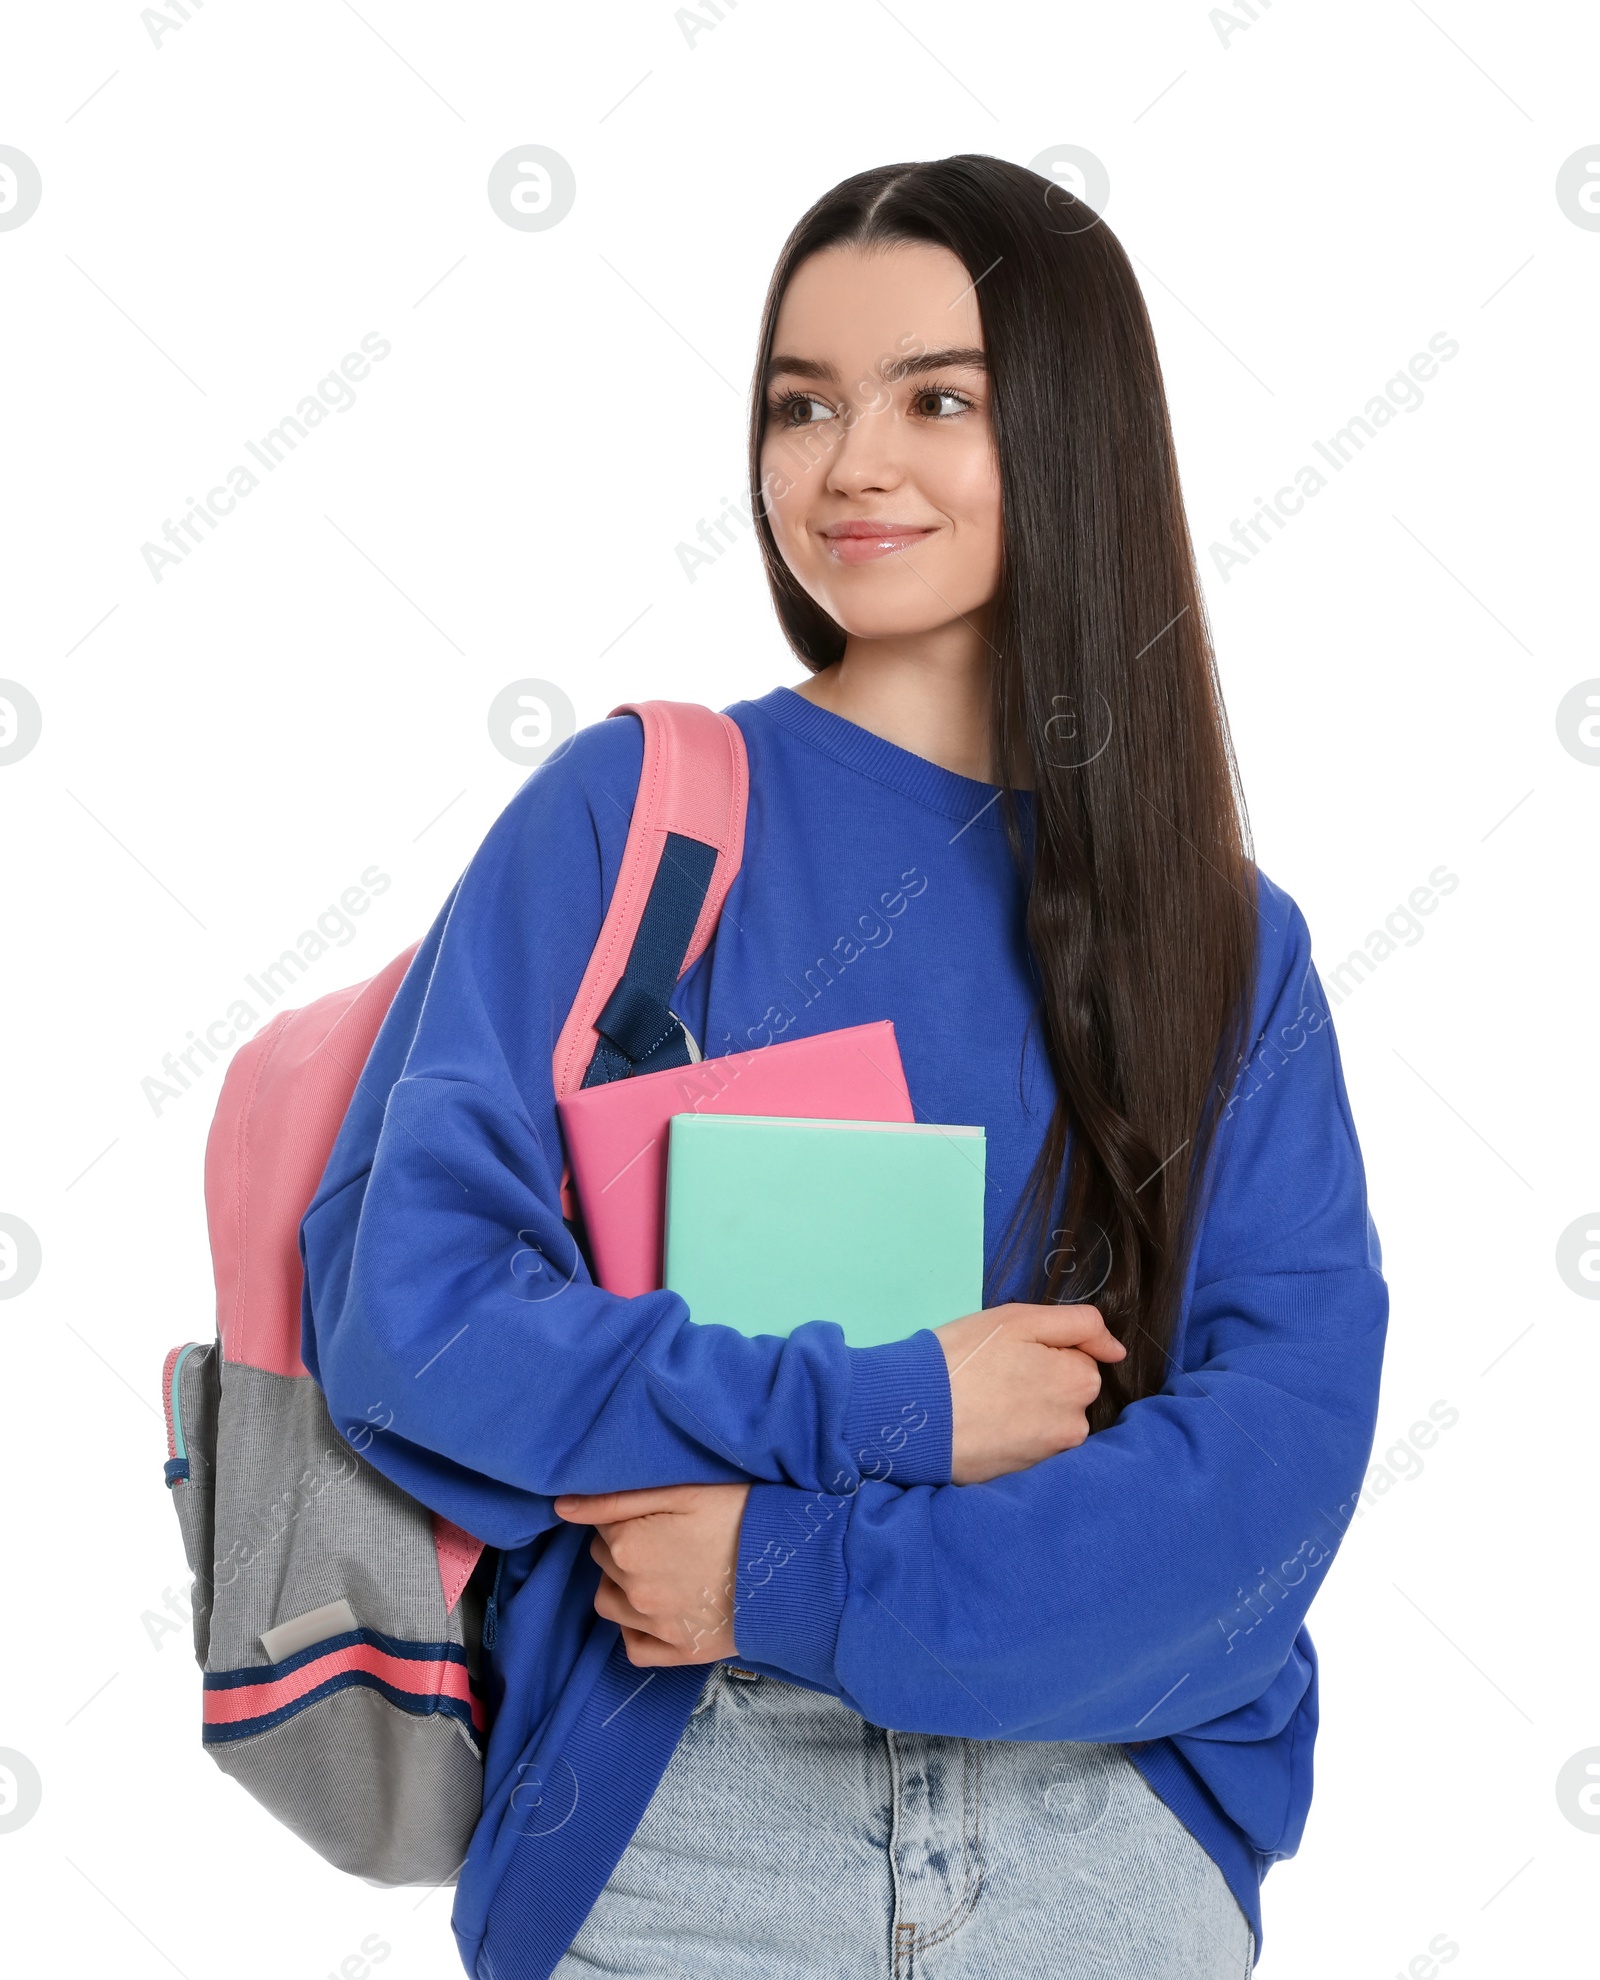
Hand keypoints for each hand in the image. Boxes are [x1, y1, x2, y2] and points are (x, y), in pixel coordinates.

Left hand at [553, 1482, 750, 1666]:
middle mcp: (633, 1592)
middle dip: (624, 1547)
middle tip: (666, 1536)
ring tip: (662, 1570)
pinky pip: (635, 1648)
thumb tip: (562, 1507)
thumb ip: (618, 1498)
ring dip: (623, 1587)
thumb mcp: (684, 1491)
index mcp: (628, 1546)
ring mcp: (656, 1627)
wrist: (796, 1569)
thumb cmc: (742, 1518)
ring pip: (610, 1605)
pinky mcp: (681, 1652)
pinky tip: (658, 1611)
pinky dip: (637, 1630)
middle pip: (605, 1563)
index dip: (628, 1515)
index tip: (659, 1512)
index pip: (601, 1526)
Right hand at [935, 1302, 1125, 1482]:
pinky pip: (1027, 1447)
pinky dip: (1011, 1436)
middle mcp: (1074, 1426)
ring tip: (985, 1403)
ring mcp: (1049, 1457)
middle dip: (1041, 1382)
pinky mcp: (1023, 1479)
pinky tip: (984, 1427)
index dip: (1046, 1351)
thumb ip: (1080, 1324)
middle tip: (994, 1377)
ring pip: (1048, 1421)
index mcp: (1079, 1383)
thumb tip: (1117, 1351)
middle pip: (1067, 1393)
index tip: (1011, 1353)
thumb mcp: (1019, 1319)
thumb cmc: (964, 1358)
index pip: (1079, 1360)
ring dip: (1026, 1410)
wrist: (914, 1416)